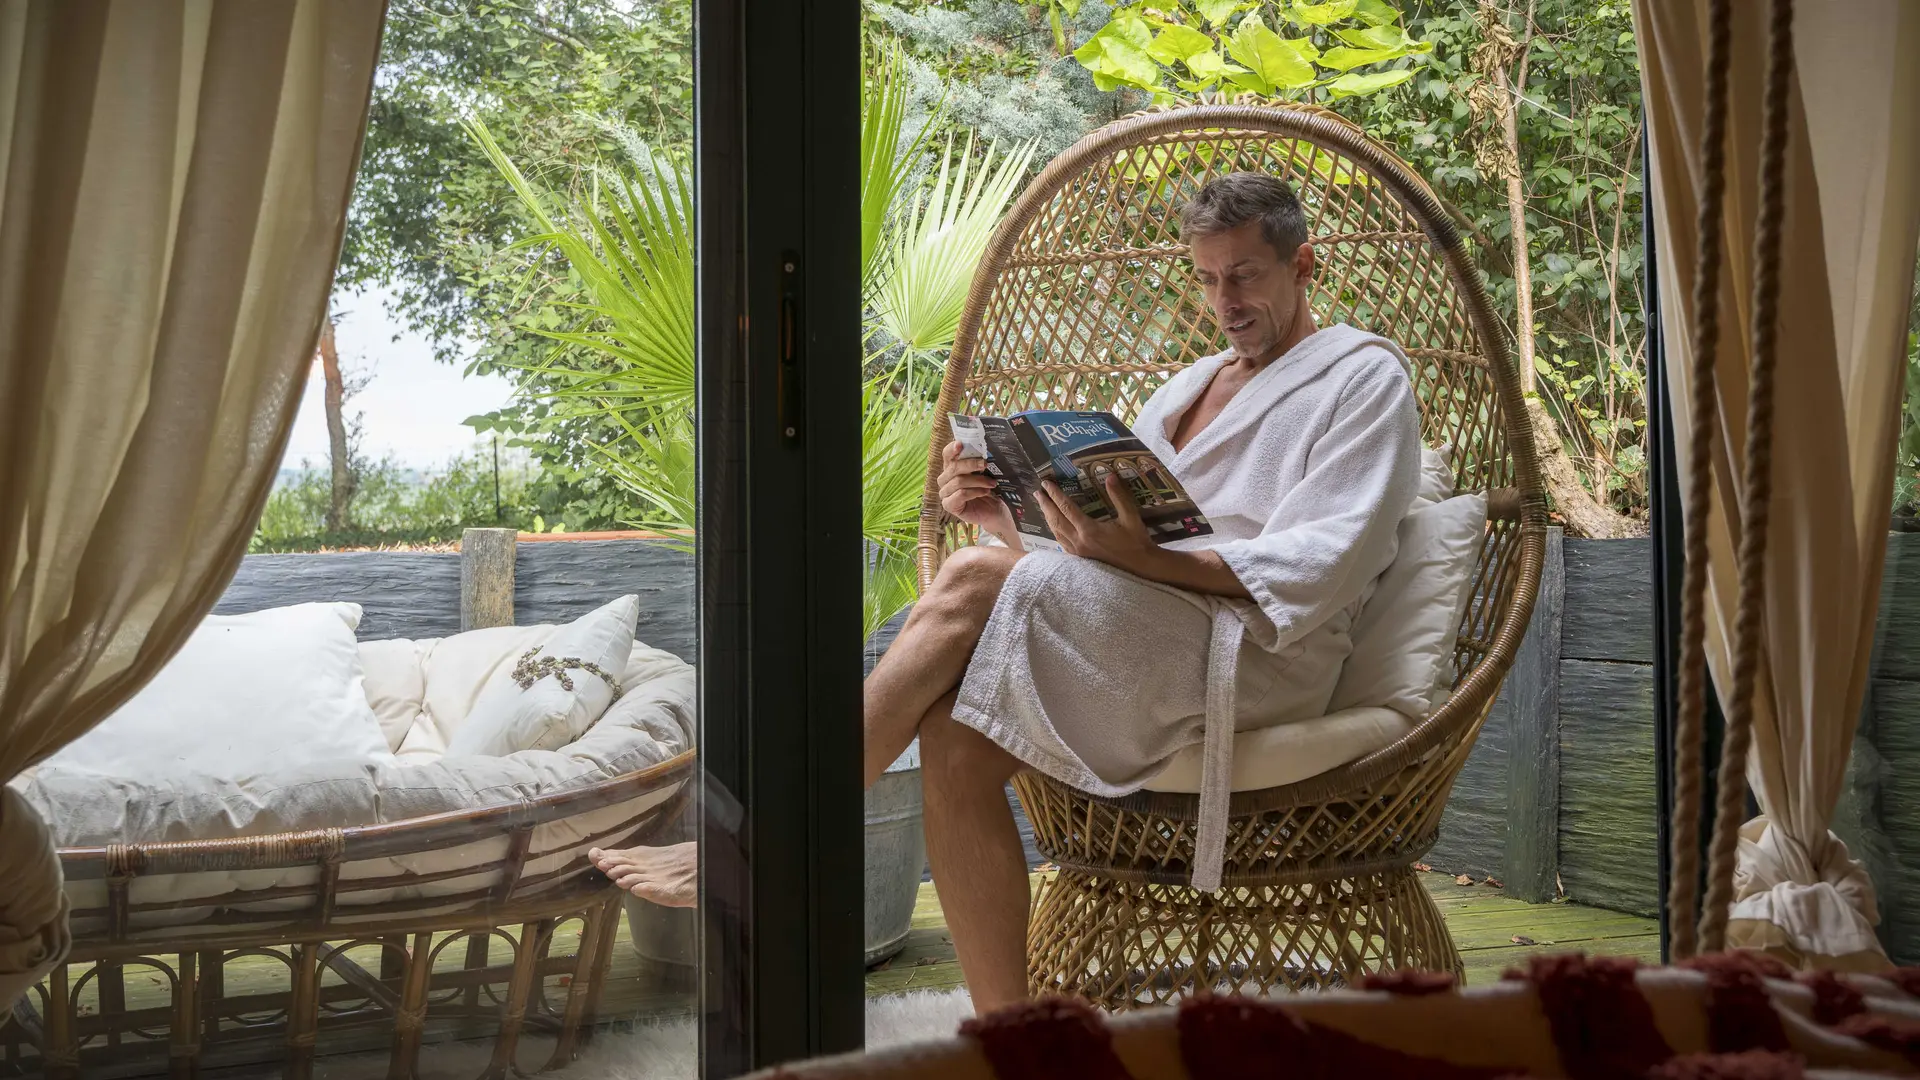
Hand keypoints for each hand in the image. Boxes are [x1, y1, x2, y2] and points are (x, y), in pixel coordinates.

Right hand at [938, 441, 1016, 541]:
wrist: (995, 510)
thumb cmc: (988, 489)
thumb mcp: (985, 473)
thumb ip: (979, 461)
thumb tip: (985, 448)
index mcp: (951, 467)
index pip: (947, 455)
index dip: (952, 449)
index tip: (961, 444)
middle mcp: (945, 479)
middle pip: (953, 468)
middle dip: (971, 464)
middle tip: (985, 464)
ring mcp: (945, 493)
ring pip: (958, 481)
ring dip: (978, 481)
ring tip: (992, 483)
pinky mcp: (949, 505)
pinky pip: (960, 494)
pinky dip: (975, 491)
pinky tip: (985, 492)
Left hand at [1035, 474, 1159, 575]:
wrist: (1141, 565)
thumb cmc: (1136, 541)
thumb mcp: (1130, 516)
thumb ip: (1118, 496)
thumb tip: (1110, 476)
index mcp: (1089, 530)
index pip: (1066, 508)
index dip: (1055, 494)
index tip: (1046, 483)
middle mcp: (1079, 541)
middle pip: (1056, 520)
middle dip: (1045, 505)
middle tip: (1037, 492)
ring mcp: (1078, 551)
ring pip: (1056, 532)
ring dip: (1048, 517)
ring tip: (1043, 506)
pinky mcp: (1081, 558)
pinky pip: (1061, 542)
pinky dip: (1055, 531)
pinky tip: (1054, 526)